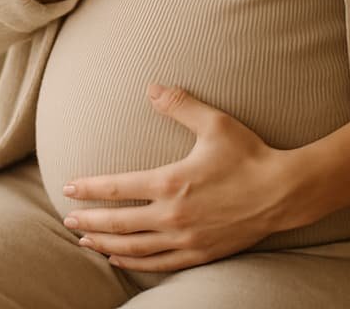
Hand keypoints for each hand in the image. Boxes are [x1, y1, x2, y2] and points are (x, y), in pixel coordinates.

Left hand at [59, 84, 296, 270]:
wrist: (282, 191)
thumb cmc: (248, 154)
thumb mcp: (214, 122)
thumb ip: (179, 105)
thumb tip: (151, 87)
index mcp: (171, 182)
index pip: (117, 187)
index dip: (89, 188)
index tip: (68, 186)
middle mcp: (173, 215)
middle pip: (118, 223)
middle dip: (89, 221)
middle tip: (68, 219)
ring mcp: (186, 238)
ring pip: (134, 248)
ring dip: (106, 244)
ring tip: (85, 241)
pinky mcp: (200, 253)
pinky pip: (159, 263)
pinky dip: (134, 263)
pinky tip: (120, 259)